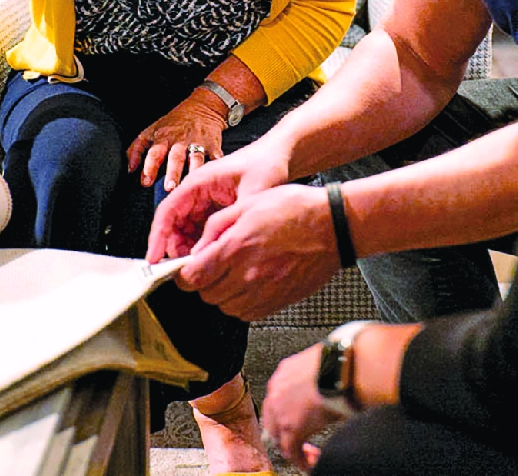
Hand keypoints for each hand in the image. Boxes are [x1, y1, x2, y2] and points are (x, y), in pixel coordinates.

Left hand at [125, 95, 226, 191]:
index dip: (149, 167)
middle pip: (176, 157)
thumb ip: (136, 148)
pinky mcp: (213, 145)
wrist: (203, 107)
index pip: (154, 152)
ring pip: (196, 158)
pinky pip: (216, 157)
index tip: (146, 182)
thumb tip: (129, 169)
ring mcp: (198, 142)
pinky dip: (217, 165)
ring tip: (190, 185)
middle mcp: (181, 140)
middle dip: (172, 172)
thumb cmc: (174, 123)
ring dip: (193, 171)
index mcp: (164, 137)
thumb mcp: (152, 130)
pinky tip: (216, 174)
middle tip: (169, 188)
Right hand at [146, 146, 280, 260]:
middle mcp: (196, 192)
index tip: (153, 258)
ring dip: (188, 249)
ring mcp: (204, 201)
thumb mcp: (251, 195)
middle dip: (174, 248)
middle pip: (172, 224)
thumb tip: (207, 252)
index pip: (167, 211)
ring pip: (185, 231)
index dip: (158, 237)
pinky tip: (212, 257)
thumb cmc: (265, 165)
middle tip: (183, 270)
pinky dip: (201, 246)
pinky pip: (199, 231)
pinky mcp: (214, 210)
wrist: (280, 155)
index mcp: (198, 183)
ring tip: (199, 267)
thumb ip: (230, 224)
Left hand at [176, 183, 339, 319]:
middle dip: (203, 283)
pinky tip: (248, 284)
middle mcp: (248, 275)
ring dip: (222, 294)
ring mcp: (264, 293)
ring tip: (232, 274)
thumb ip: (217, 227)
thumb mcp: (249, 204)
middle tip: (211, 267)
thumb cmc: (296, 209)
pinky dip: (240, 303)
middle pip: (206, 296)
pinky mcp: (278, 302)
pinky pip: (246, 314)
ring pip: (225, 307)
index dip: (184, 274)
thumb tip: (197, 249)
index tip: (187, 268)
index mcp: (237, 248)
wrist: (334, 227)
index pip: (192, 277)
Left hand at [261, 343, 338, 471]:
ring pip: (278, 437)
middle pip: (272, 419)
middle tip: (299, 441)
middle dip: (285, 433)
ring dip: (292, 447)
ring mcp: (280, 410)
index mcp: (284, 372)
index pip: (278, 399)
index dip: (288, 413)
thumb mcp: (323, 366)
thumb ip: (318, 378)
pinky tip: (310, 462)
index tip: (300, 419)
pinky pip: (291, 451)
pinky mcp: (290, 427)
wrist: (342, 368)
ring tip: (307, 454)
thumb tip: (329, 387)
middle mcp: (276, 389)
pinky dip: (300, 460)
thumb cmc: (341, 363)